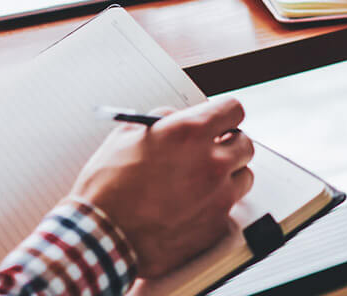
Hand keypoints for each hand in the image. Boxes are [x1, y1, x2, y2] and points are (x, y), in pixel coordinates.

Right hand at [70, 99, 255, 277]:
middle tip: (212, 151)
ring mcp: (218, 196)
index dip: (226, 115)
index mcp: (190, 133)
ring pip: (243, 178)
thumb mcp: (126, 136)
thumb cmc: (107, 188)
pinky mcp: (216, 226)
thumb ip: (161, 121)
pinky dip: (215, 207)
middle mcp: (212, 162)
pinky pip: (229, 210)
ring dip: (229, 177)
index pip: (233, 110)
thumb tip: (177, 119)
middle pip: (245, 144)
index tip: (221, 122)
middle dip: (230, 145)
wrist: (101, 236)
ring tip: (201, 183)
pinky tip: (192, 209)